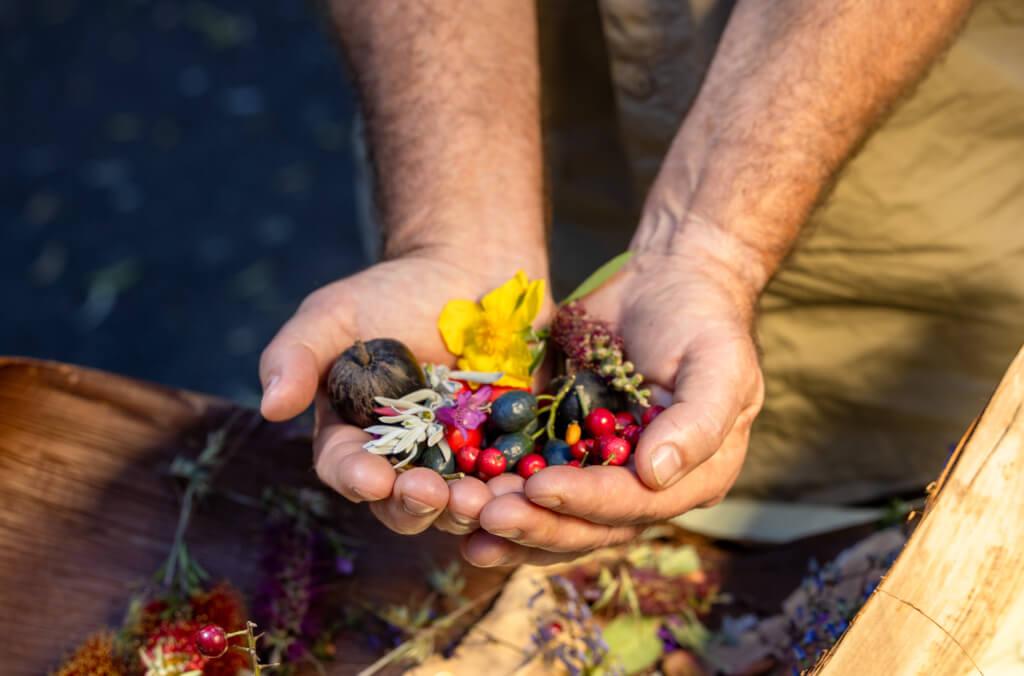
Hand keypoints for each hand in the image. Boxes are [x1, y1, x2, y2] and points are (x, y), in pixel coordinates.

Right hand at [260, 249, 549, 536]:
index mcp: (356, 439)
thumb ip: (296, 355)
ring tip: (481, 500)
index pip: (347, 470)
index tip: (372, 479)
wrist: (468, 270)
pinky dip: (519, 491)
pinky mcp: (510, 451)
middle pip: (403, 504)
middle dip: (415, 505)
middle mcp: (406, 462)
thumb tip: (271, 407)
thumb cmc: (391, 292)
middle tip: (432, 494)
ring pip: (460, 506)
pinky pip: (514, 482)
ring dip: (469, 510)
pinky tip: (528, 488)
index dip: (357, 479)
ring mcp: (460, 461)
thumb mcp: (334, 314)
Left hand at [461, 246, 764, 566]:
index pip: (635, 504)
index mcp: (694, 479)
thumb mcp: (718, 362)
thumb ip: (698, 421)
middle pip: (589, 526)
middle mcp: (648, 492)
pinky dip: (497, 494)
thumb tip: (655, 475)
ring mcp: (604, 476)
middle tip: (484, 515)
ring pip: (555, 518)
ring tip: (461, 516)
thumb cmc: (702, 320)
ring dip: (508, 523)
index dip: (587, 500)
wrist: (666, 282)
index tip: (539, 487)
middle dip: (535, 523)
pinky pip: (529, 486)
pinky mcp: (567, 454)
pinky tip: (456, 502)